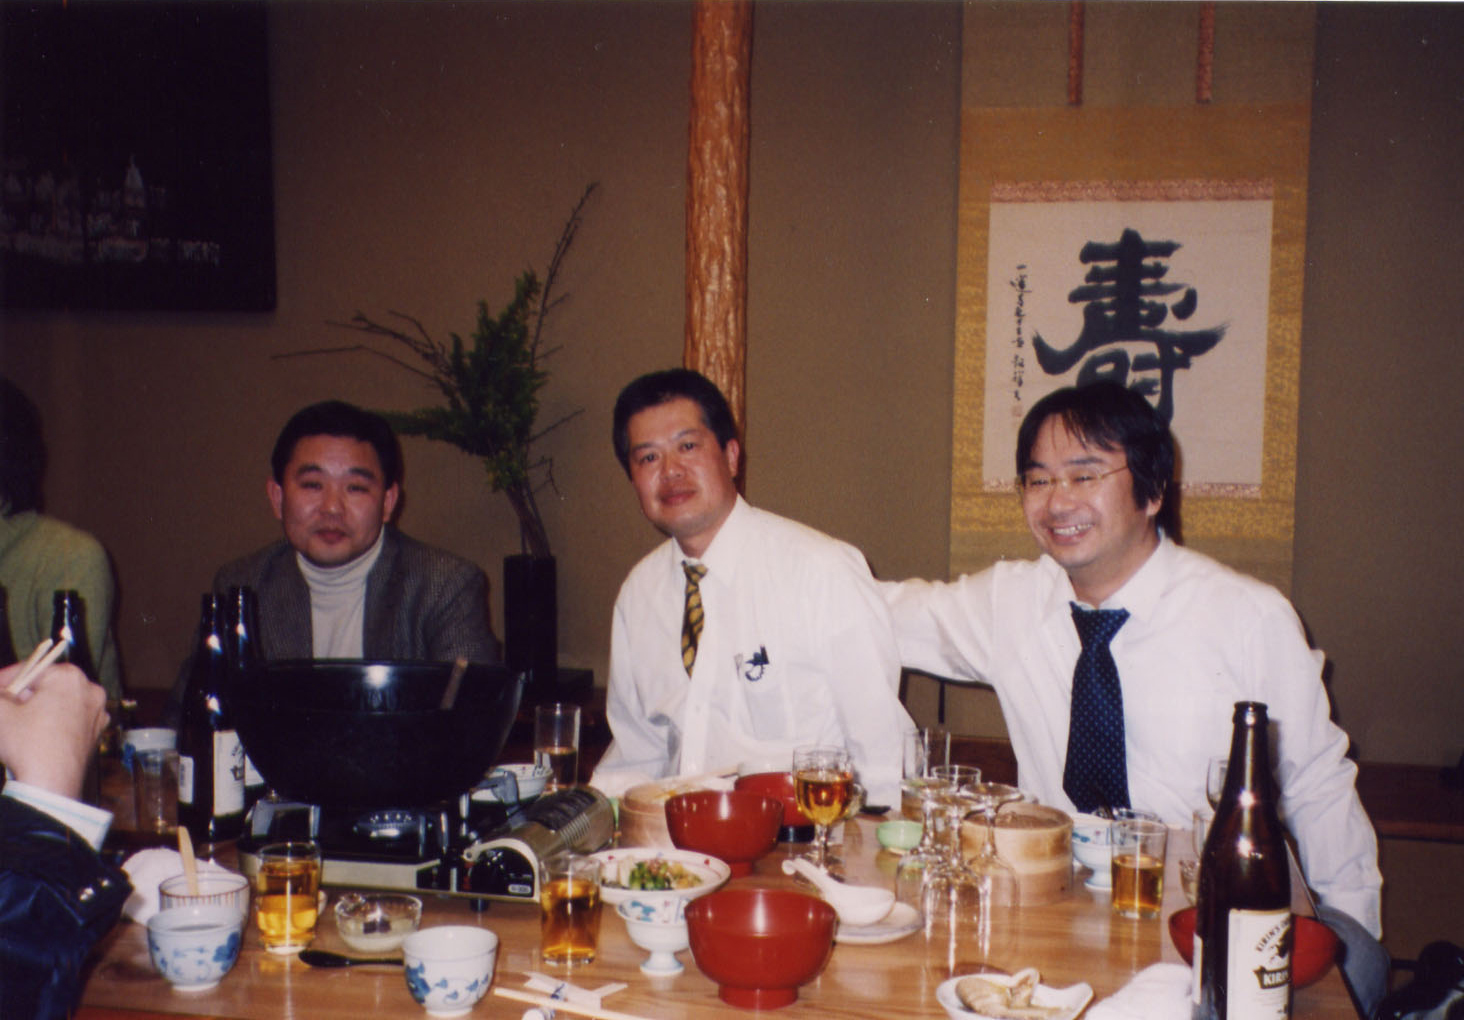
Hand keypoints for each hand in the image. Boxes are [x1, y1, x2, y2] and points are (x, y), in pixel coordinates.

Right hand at [0, 662, 108, 799]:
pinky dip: (54, 723)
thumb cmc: (26, 742)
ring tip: (18, 723)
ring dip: (38, 709)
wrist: (51, 784)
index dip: (7, 678)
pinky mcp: (97, 732)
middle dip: (24, 694)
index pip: (31, 669)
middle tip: (5, 705)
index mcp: (69, 676)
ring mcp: (97, 712)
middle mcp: (90, 689)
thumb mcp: (0, 711)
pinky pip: (71, 720)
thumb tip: (2, 692)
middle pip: (48, 685)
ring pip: (60, 703)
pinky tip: (37, 736)